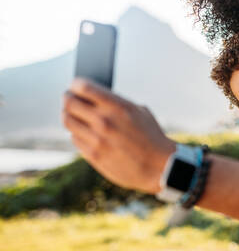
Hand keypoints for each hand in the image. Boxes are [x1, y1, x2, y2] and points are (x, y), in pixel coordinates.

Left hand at [62, 78, 175, 192]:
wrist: (159, 166)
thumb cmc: (152, 137)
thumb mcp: (140, 112)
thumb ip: (117, 105)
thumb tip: (96, 100)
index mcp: (117, 106)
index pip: (83, 87)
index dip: (75, 84)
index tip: (75, 85)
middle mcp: (104, 121)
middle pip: (69, 103)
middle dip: (67, 98)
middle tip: (68, 98)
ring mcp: (96, 139)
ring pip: (68, 121)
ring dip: (68, 115)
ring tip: (72, 114)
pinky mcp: (93, 155)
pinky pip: (75, 139)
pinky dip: (77, 133)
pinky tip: (83, 132)